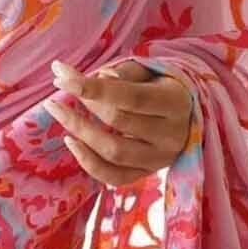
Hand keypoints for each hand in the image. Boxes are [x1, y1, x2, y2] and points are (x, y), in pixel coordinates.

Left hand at [45, 57, 192, 186]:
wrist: (189, 117)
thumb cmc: (163, 87)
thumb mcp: (152, 72)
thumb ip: (126, 71)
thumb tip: (100, 77)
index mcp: (174, 102)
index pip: (130, 96)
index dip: (93, 87)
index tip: (62, 75)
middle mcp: (171, 134)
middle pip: (118, 121)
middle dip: (84, 102)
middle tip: (62, 84)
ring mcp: (160, 159)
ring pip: (113, 152)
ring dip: (79, 130)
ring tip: (58, 109)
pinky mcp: (148, 174)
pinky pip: (113, 177)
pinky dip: (88, 162)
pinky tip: (71, 140)